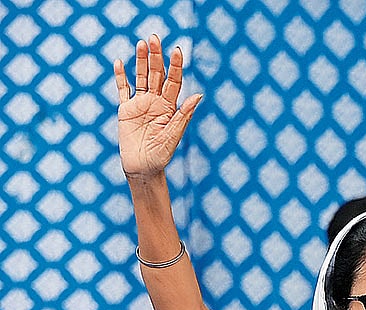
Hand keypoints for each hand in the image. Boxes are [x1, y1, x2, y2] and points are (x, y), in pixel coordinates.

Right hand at [114, 35, 201, 177]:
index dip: (175, 66)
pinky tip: (119, 62)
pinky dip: (121, 77)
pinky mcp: (125, 110)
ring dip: (141, 61)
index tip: (177, 51)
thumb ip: (183, 115)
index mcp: (169, 107)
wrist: (142, 168)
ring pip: (141, 77)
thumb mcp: (173, 135)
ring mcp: (140, 104)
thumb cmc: (161, 155)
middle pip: (156, 74)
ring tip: (141, 43)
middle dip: (157, 57)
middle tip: (155, 38)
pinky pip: (123, 90)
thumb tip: (198, 95)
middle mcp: (156, 102)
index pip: (173, 81)